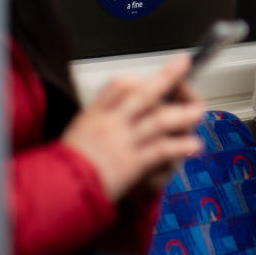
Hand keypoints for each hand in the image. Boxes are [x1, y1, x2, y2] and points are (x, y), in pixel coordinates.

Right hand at [61, 55, 204, 200]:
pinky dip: (179, 147)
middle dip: (166, 76)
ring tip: (197, 111)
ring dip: (182, 115)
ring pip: (158, 121)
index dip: (137, 79)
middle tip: (182, 63)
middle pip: (144, 93)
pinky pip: (161, 150)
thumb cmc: (64, 167)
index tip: (146, 80)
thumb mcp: (75, 133)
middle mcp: (112, 122)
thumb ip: (96, 119)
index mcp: (96, 114)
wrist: (58, 190)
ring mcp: (124, 141)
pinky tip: (193, 146)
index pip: (118, 85)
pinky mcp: (132, 162)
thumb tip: (119, 111)